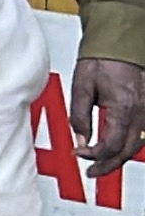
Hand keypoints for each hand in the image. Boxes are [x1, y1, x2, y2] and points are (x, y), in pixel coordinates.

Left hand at [76, 56, 143, 177]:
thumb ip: (79, 116)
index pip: (111, 145)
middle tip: (91, 172)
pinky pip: (142, 134)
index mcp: (124, 108)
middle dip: (108, 165)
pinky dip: (129, 145)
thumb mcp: (81, 88)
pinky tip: (117, 149)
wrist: (119, 43)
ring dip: (119, 158)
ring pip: (137, 144)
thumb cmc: (100, 61)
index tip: (78, 153)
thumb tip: (80, 139)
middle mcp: (141, 112)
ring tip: (101, 165)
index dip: (93, 154)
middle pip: (127, 151)